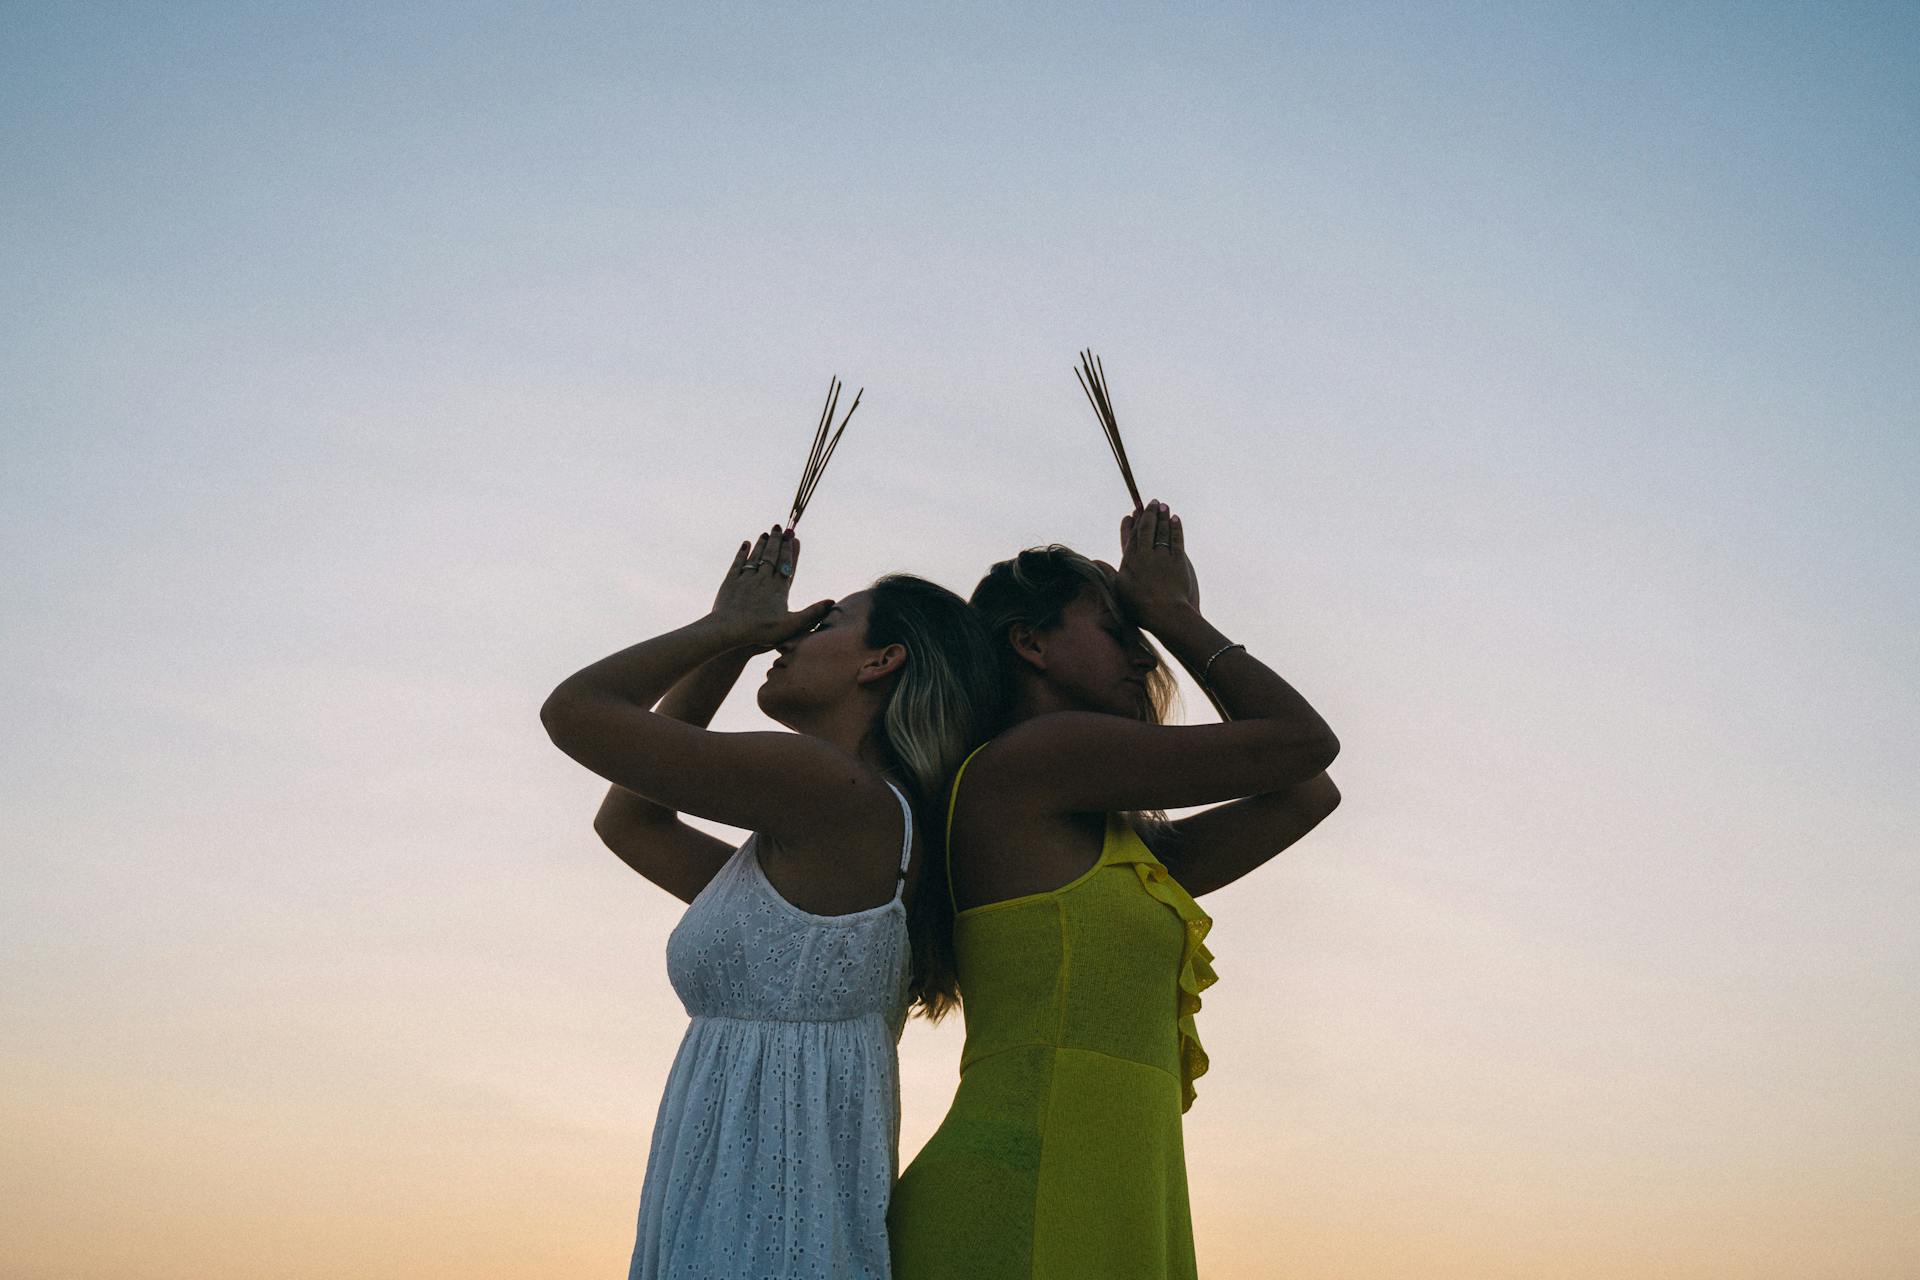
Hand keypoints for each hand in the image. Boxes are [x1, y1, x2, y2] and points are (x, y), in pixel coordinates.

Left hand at [708, 526, 833, 652]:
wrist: (729, 630)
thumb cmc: (761, 630)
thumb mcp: (792, 625)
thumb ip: (812, 613)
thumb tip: (832, 602)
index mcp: (778, 588)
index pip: (785, 564)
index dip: (789, 549)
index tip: (792, 536)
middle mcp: (762, 580)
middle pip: (771, 556)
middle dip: (776, 541)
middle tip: (779, 527)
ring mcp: (745, 579)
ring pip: (755, 557)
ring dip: (761, 544)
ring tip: (766, 533)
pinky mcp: (730, 582)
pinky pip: (737, 563)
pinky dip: (742, 553)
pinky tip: (745, 544)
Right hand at [1113, 499, 1199, 628]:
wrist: (1164, 614)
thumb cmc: (1140, 609)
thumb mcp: (1119, 593)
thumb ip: (1109, 576)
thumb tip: (1098, 562)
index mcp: (1129, 563)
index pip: (1129, 538)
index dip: (1131, 525)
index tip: (1131, 514)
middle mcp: (1144, 556)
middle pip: (1146, 529)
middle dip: (1149, 514)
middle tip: (1152, 502)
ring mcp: (1162, 557)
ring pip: (1161, 531)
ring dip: (1162, 517)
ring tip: (1163, 506)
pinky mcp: (1178, 561)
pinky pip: (1176, 539)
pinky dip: (1176, 528)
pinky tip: (1175, 519)